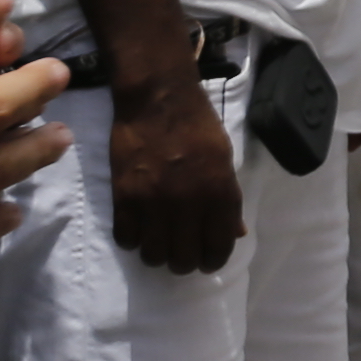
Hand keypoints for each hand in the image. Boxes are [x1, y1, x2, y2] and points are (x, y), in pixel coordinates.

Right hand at [103, 69, 242, 276]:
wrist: (157, 98)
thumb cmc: (197, 124)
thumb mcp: (224, 158)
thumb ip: (229, 200)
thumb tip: (236, 233)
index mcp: (220, 192)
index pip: (219, 247)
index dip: (213, 261)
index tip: (207, 261)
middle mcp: (189, 203)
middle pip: (184, 260)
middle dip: (184, 262)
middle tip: (180, 252)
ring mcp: (154, 202)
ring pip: (153, 256)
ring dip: (157, 254)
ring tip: (158, 241)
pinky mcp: (124, 197)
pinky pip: (126, 239)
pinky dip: (132, 239)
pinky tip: (137, 227)